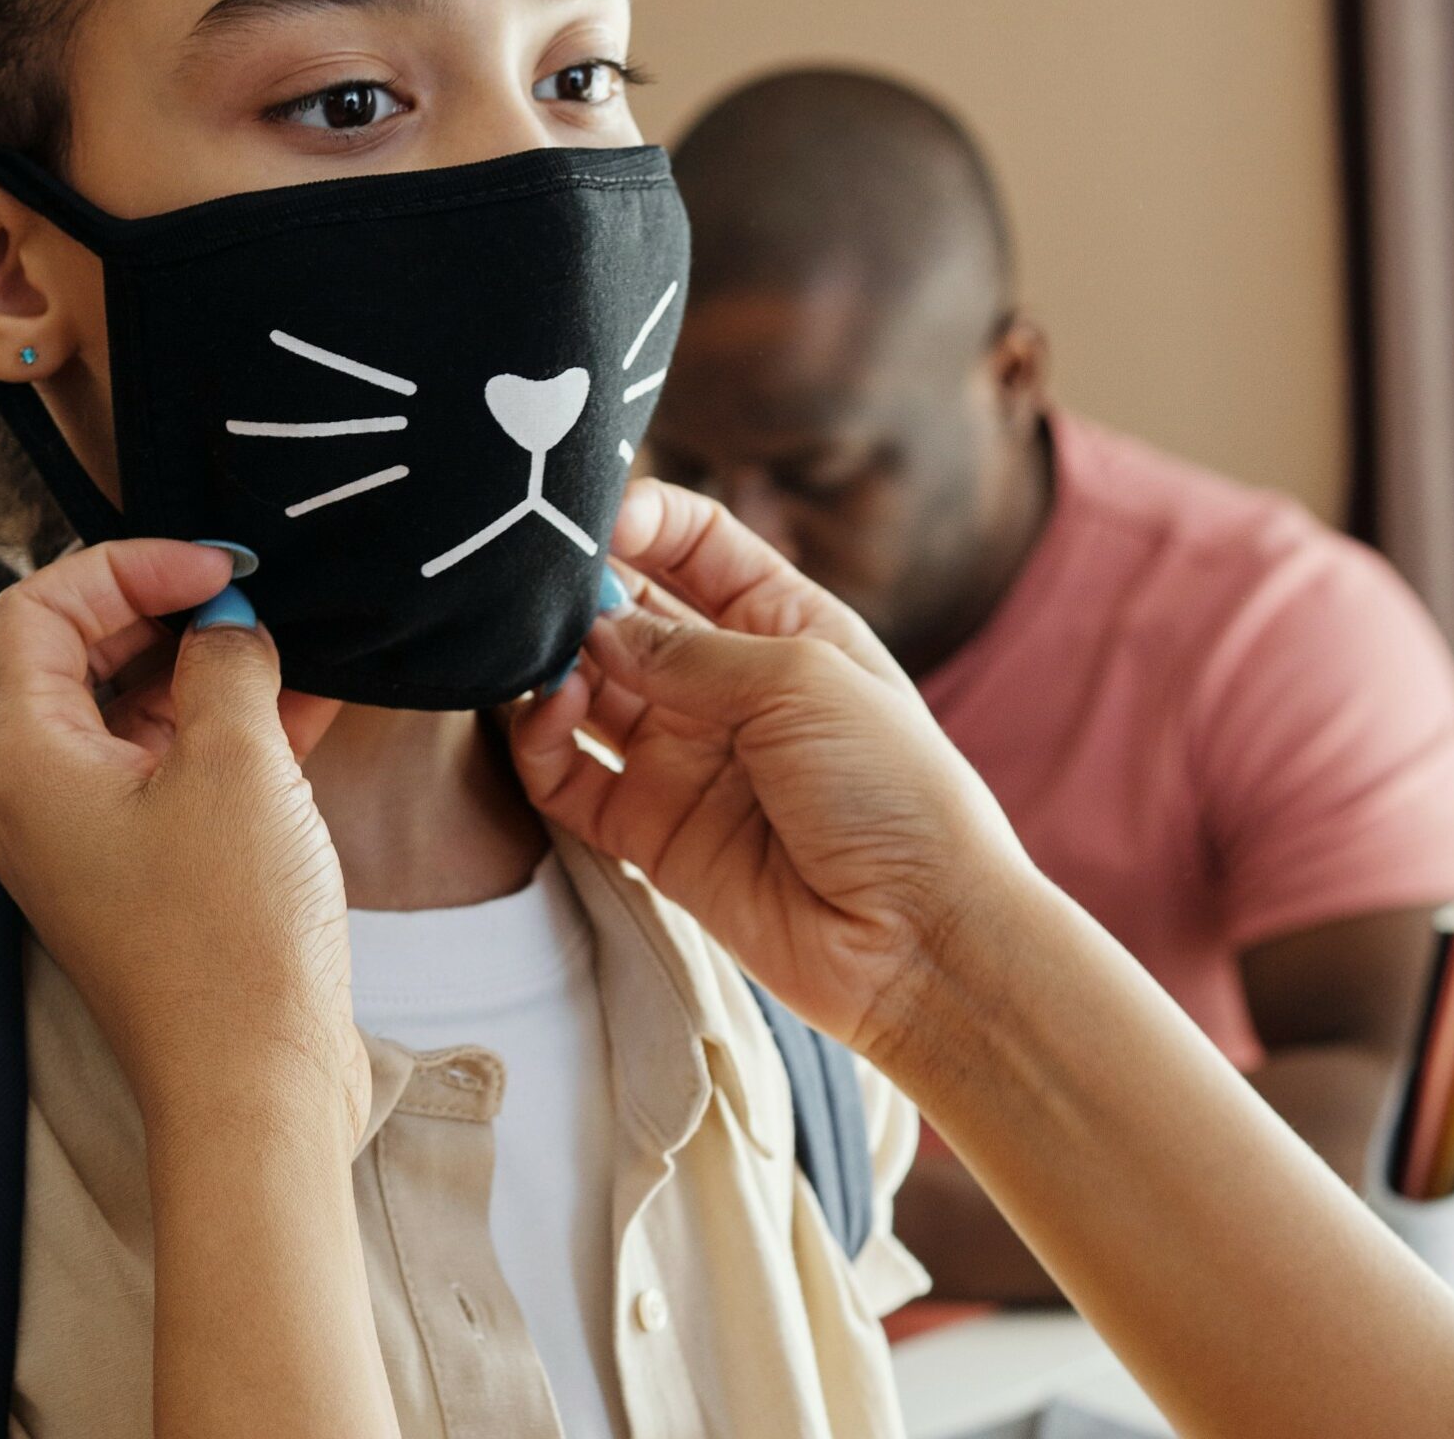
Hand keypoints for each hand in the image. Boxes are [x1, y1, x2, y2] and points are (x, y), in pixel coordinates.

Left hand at [0, 540, 364, 1144]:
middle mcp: (37, 798)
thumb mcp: (238, 760)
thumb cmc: (231, 933)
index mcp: (24, 759)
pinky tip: (313, 698)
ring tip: (298, 637)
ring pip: (138, 714)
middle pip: (80, 656)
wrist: (258, 1088)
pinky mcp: (149, 878)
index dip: (126, 564)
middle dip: (169, 610)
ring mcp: (92, 843)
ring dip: (211, 667)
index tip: (217, 566)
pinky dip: (234, 729)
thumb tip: (226, 624)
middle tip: (258, 593)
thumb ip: (224, 661)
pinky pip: (178, 773)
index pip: (38, 609)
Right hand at [506, 481, 1036, 1060]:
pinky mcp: (649, 830)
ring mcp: (684, 757)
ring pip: (585, 689)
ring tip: (536, 655)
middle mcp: (727, 685)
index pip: (697, 544)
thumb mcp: (802, 681)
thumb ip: (689, 650)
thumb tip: (596, 626)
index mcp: (785, 625)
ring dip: (551, 664)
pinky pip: (567, 776)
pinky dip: (540, 741)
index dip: (645, 518)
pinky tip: (547, 713)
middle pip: (629, 611)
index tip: (595, 513)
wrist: (917, 939)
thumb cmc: (894, 791)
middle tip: (538, 583)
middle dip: (581, 590)